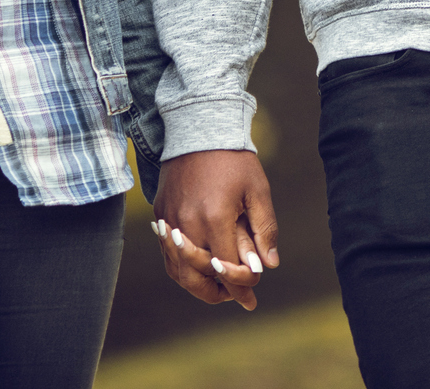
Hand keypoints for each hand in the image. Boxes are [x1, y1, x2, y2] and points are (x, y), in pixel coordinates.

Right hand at [152, 149, 279, 310]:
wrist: (199, 129)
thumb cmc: (234, 160)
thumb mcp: (257, 191)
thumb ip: (264, 229)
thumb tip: (268, 265)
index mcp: (215, 218)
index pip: (227, 268)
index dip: (240, 288)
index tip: (251, 300)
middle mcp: (188, 224)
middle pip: (197, 277)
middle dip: (216, 295)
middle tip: (232, 299)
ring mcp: (170, 220)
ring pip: (177, 270)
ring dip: (196, 285)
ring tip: (216, 289)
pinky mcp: (160, 214)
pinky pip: (167, 253)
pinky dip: (180, 268)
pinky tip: (196, 269)